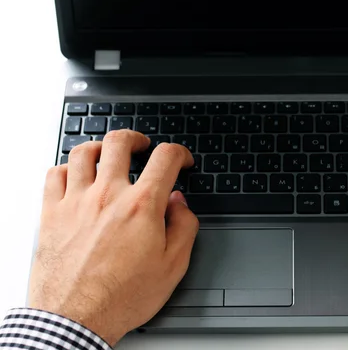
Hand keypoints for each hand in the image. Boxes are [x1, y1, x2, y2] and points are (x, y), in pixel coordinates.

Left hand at [28, 130, 198, 345]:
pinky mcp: (51, 214)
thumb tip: (180, 204)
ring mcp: (76, 202)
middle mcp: (108, 195)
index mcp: (142, 206)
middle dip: (137, 138)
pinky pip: (54, 174)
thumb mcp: (173, 266)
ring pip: (84, 152)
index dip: (179, 153)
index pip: (165, 158)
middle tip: (143, 145)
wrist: (77, 319)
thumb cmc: (122, 297)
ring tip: (108, 154)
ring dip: (101, 147)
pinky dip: (66, 168)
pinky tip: (75, 176)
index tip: (181, 161)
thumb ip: (184, 227)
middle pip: (120, 143)